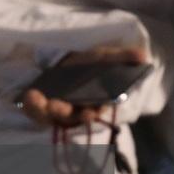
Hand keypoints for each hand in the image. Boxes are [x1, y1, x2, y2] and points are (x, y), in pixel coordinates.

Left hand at [18, 45, 147, 129]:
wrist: (65, 63)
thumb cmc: (90, 64)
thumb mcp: (106, 57)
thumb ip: (123, 57)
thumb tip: (144, 56)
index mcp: (95, 102)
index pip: (94, 112)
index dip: (91, 113)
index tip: (88, 112)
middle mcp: (76, 111)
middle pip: (70, 117)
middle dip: (63, 112)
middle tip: (55, 105)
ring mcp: (57, 111)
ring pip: (50, 117)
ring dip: (42, 110)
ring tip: (36, 97)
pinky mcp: (40, 109)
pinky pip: (35, 112)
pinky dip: (31, 105)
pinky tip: (29, 94)